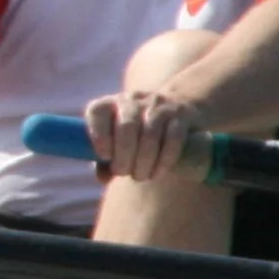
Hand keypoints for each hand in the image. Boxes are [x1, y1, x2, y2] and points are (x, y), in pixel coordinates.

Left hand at [86, 84, 208, 183]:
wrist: (173, 108)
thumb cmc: (135, 132)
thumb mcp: (116, 141)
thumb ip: (104, 160)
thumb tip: (102, 178)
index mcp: (109, 104)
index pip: (97, 111)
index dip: (98, 135)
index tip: (105, 156)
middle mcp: (132, 100)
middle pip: (126, 127)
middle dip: (124, 157)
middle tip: (125, 173)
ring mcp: (158, 106)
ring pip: (150, 135)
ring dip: (144, 162)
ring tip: (141, 175)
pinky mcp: (181, 115)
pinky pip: (173, 139)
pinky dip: (164, 160)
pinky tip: (158, 172)